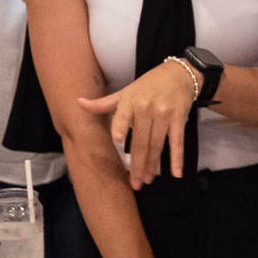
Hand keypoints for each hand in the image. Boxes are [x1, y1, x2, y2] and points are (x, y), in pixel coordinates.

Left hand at [78, 59, 196, 188]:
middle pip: (141, 140)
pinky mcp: (179, 118)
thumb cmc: (148, 85)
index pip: (123, 116)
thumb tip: (78, 102)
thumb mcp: (125, 92)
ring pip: (156, 144)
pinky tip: (176, 173)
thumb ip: (103, 103)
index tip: (118, 140)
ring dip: (152, 165)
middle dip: (137, 164)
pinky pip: (177, 142)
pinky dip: (177, 158)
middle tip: (134, 183)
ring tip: (147, 180)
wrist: (178, 74)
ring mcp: (164, 113)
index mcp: (130, 101)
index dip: (121, 126)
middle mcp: (146, 107)